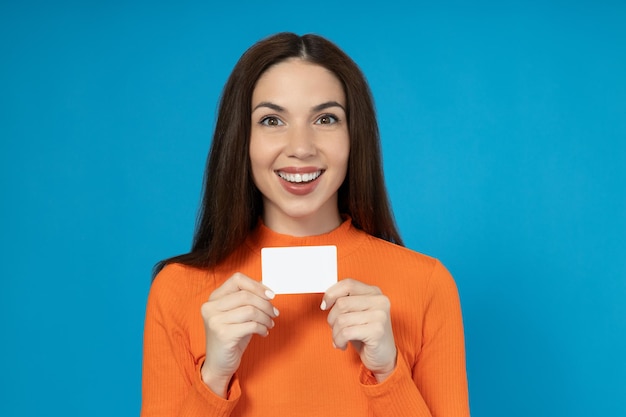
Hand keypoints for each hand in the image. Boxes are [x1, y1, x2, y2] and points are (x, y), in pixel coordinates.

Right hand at [200, 272, 277, 396]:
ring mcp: (215, 321)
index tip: (271, 295)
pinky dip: (262, 328)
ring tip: (269, 324)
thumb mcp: (238, 315)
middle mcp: (211, 307)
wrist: (219, 364)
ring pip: (250, 310)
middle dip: (265, 304)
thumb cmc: (231, 337)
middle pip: (246, 295)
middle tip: (274, 313)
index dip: (257, 286)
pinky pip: (251, 325)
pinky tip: (263, 333)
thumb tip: (264, 285)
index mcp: (214, 298)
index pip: (237, 279)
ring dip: (266, 317)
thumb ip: (247, 299)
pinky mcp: (223, 334)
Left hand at [321, 279, 396, 381]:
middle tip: (336, 329)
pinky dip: (338, 341)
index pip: (348, 284)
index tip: (324, 305)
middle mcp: (379, 301)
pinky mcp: (377, 331)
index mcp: (374, 292)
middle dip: (332, 319)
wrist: (383, 357)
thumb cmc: (366, 334)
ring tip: (340, 339)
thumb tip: (326, 299)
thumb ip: (346, 302)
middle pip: (342, 303)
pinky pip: (346, 333)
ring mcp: (380, 315)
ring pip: (342, 319)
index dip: (331, 294)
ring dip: (335, 333)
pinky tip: (343, 345)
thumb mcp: (356, 314)